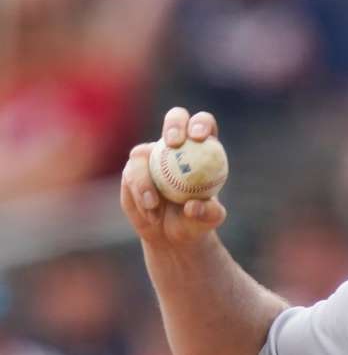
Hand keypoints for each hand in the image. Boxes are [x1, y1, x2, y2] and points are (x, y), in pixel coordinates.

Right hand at [120, 107, 227, 248]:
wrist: (170, 234)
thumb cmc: (196, 222)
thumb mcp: (209, 219)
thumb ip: (207, 212)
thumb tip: (192, 206)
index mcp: (203, 149)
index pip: (204, 125)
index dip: (201, 124)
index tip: (199, 137)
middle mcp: (177, 146)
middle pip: (175, 119)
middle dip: (174, 124)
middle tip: (173, 143)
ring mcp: (152, 155)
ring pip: (143, 152)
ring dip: (146, 180)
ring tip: (154, 206)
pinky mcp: (132, 170)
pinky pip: (131, 175)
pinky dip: (139, 193)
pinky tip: (150, 212)